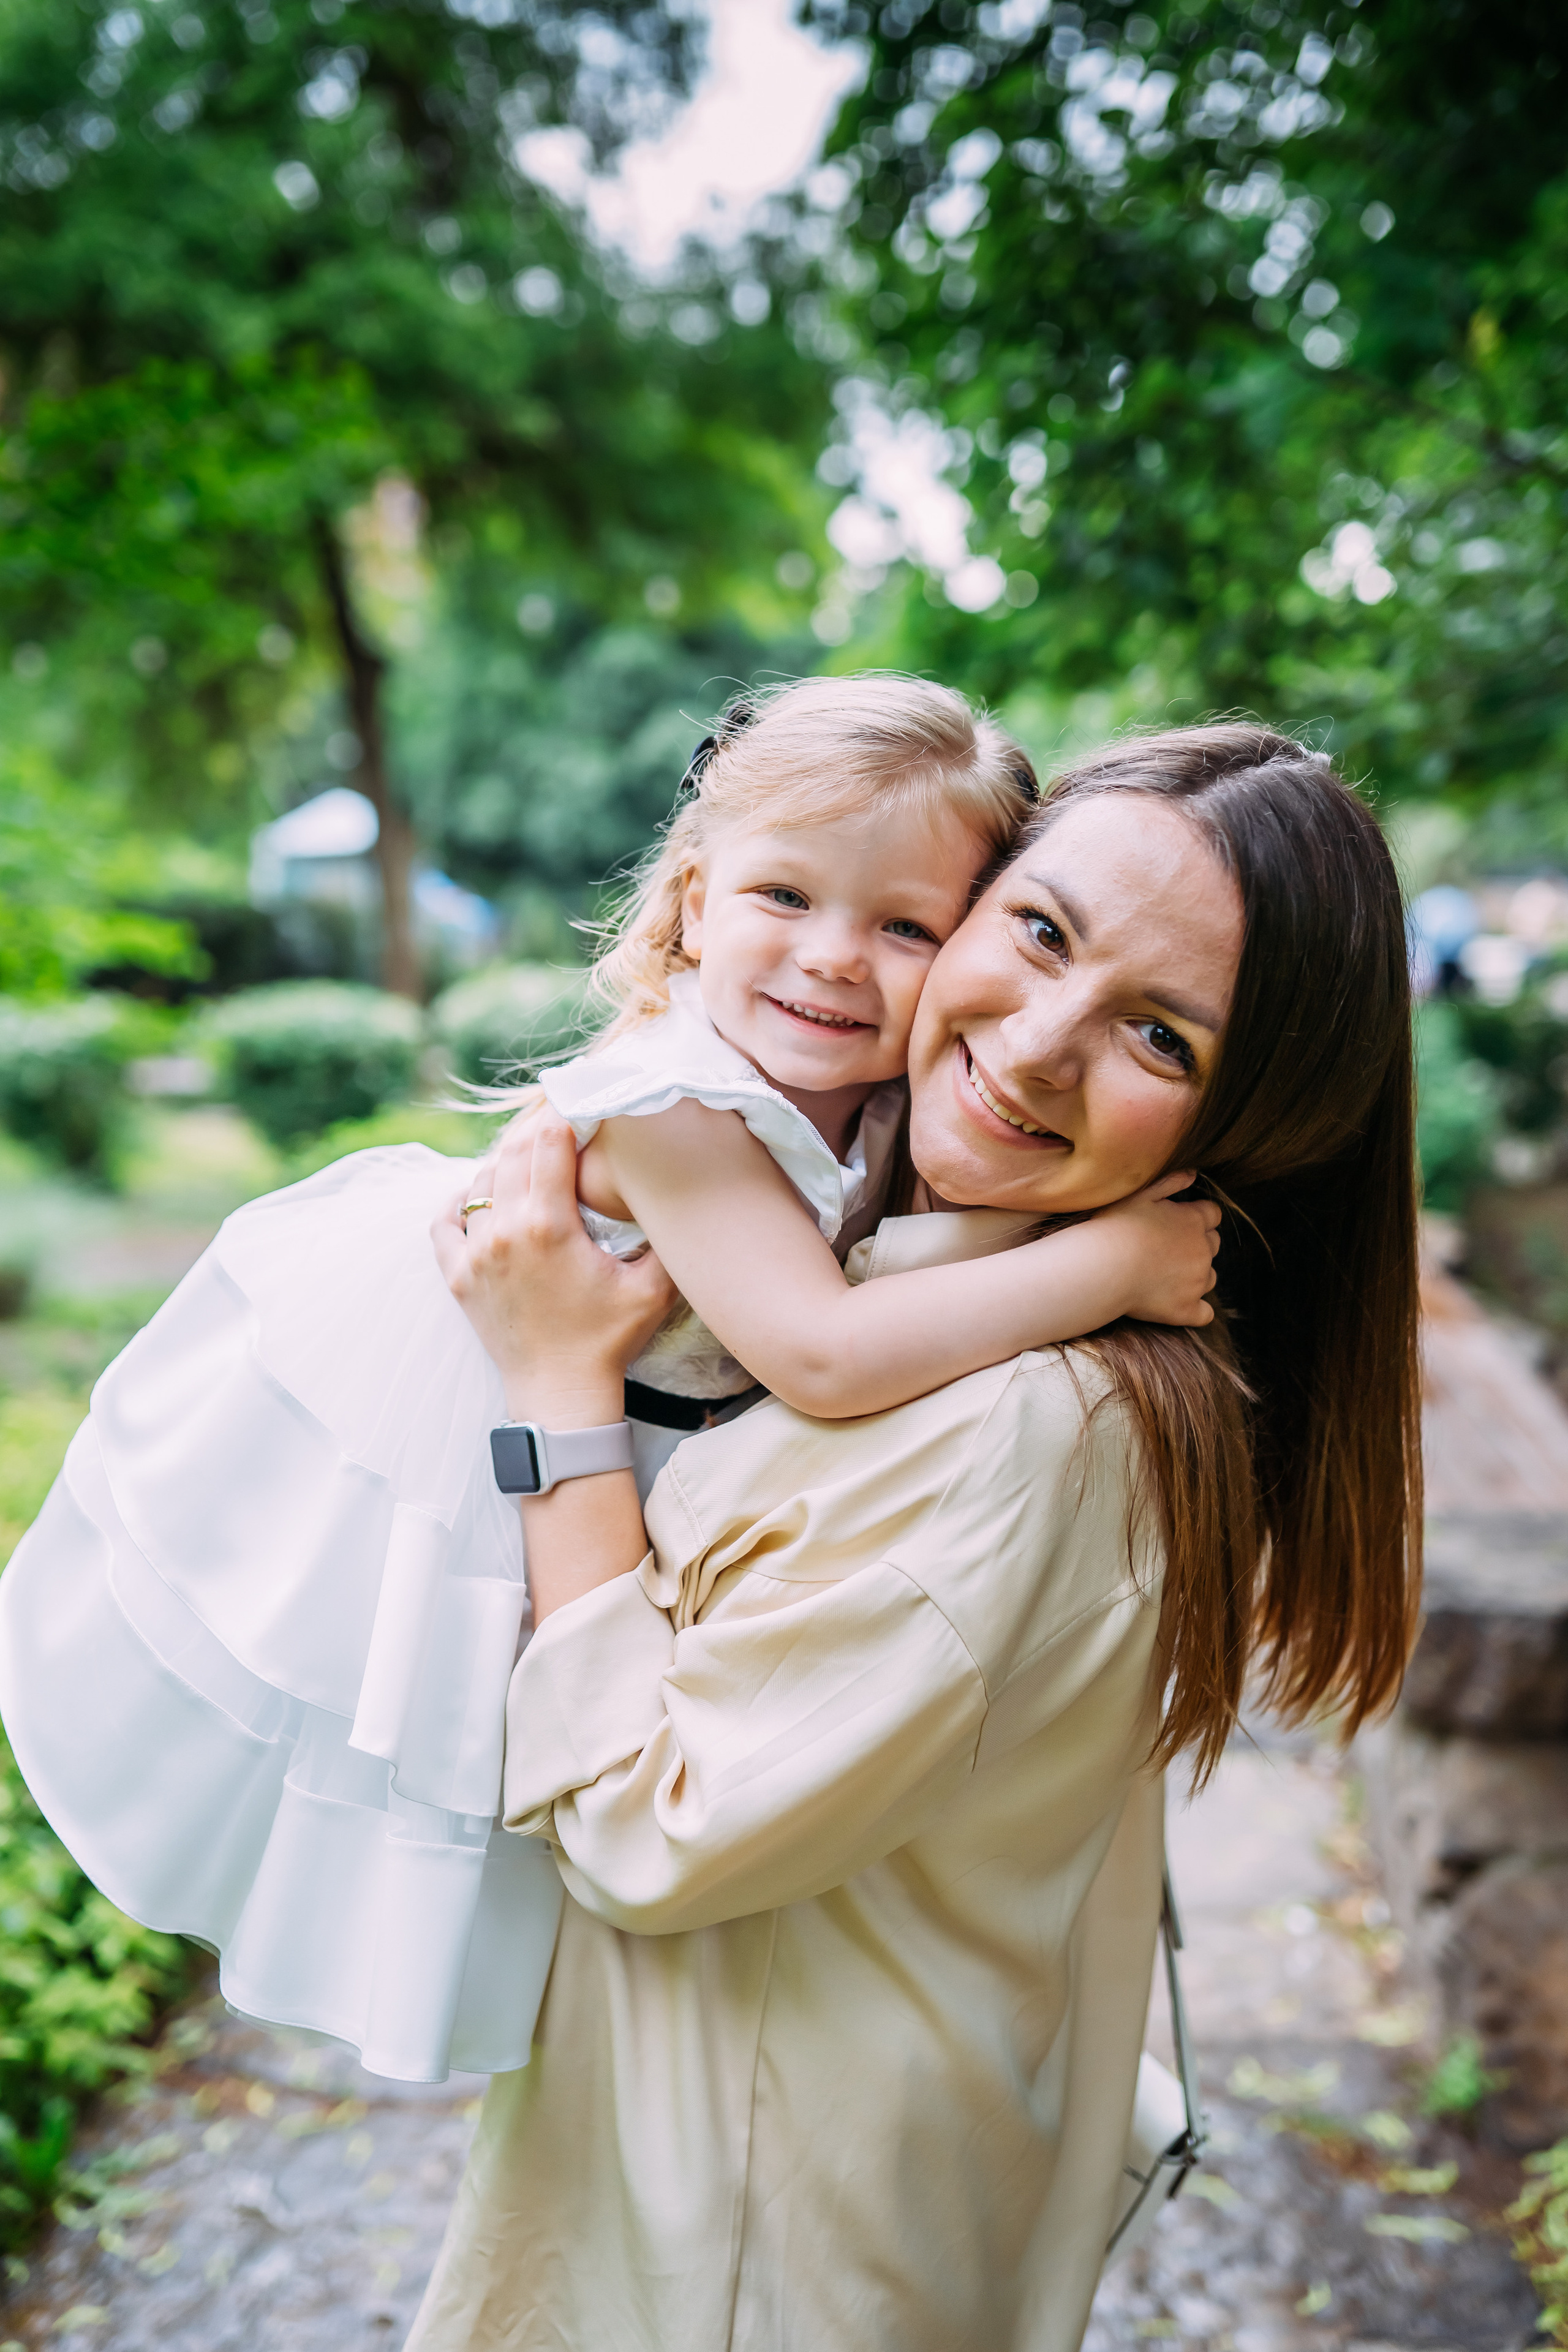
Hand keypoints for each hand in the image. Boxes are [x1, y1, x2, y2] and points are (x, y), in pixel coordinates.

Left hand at [432, 1113, 677, 1422]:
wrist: (560, 1394)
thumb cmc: (608, 1340)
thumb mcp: (653, 1287)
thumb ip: (666, 1237)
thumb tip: (683, 1192)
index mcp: (548, 1225)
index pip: (548, 1142)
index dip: (566, 1117)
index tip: (580, 1108)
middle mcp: (503, 1231)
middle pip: (512, 1153)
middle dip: (536, 1134)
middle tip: (558, 1128)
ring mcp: (473, 1254)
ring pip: (480, 1182)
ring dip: (505, 1167)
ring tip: (530, 1167)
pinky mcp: (457, 1276)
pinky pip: (443, 1221)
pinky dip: (460, 1201)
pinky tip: (480, 1198)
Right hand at [1091, 1170, 1221, 1327]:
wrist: (1102, 1266)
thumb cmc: (1115, 1226)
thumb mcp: (1140, 1193)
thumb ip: (1170, 1181)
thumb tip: (1193, 1174)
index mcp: (1193, 1220)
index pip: (1213, 1214)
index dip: (1197, 1217)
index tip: (1177, 1223)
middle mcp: (1202, 1250)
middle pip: (1213, 1245)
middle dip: (1197, 1245)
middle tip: (1166, 1250)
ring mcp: (1197, 1281)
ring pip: (1209, 1277)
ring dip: (1195, 1275)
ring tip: (1164, 1276)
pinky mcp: (1186, 1309)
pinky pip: (1204, 1313)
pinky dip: (1195, 1309)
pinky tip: (1178, 1305)